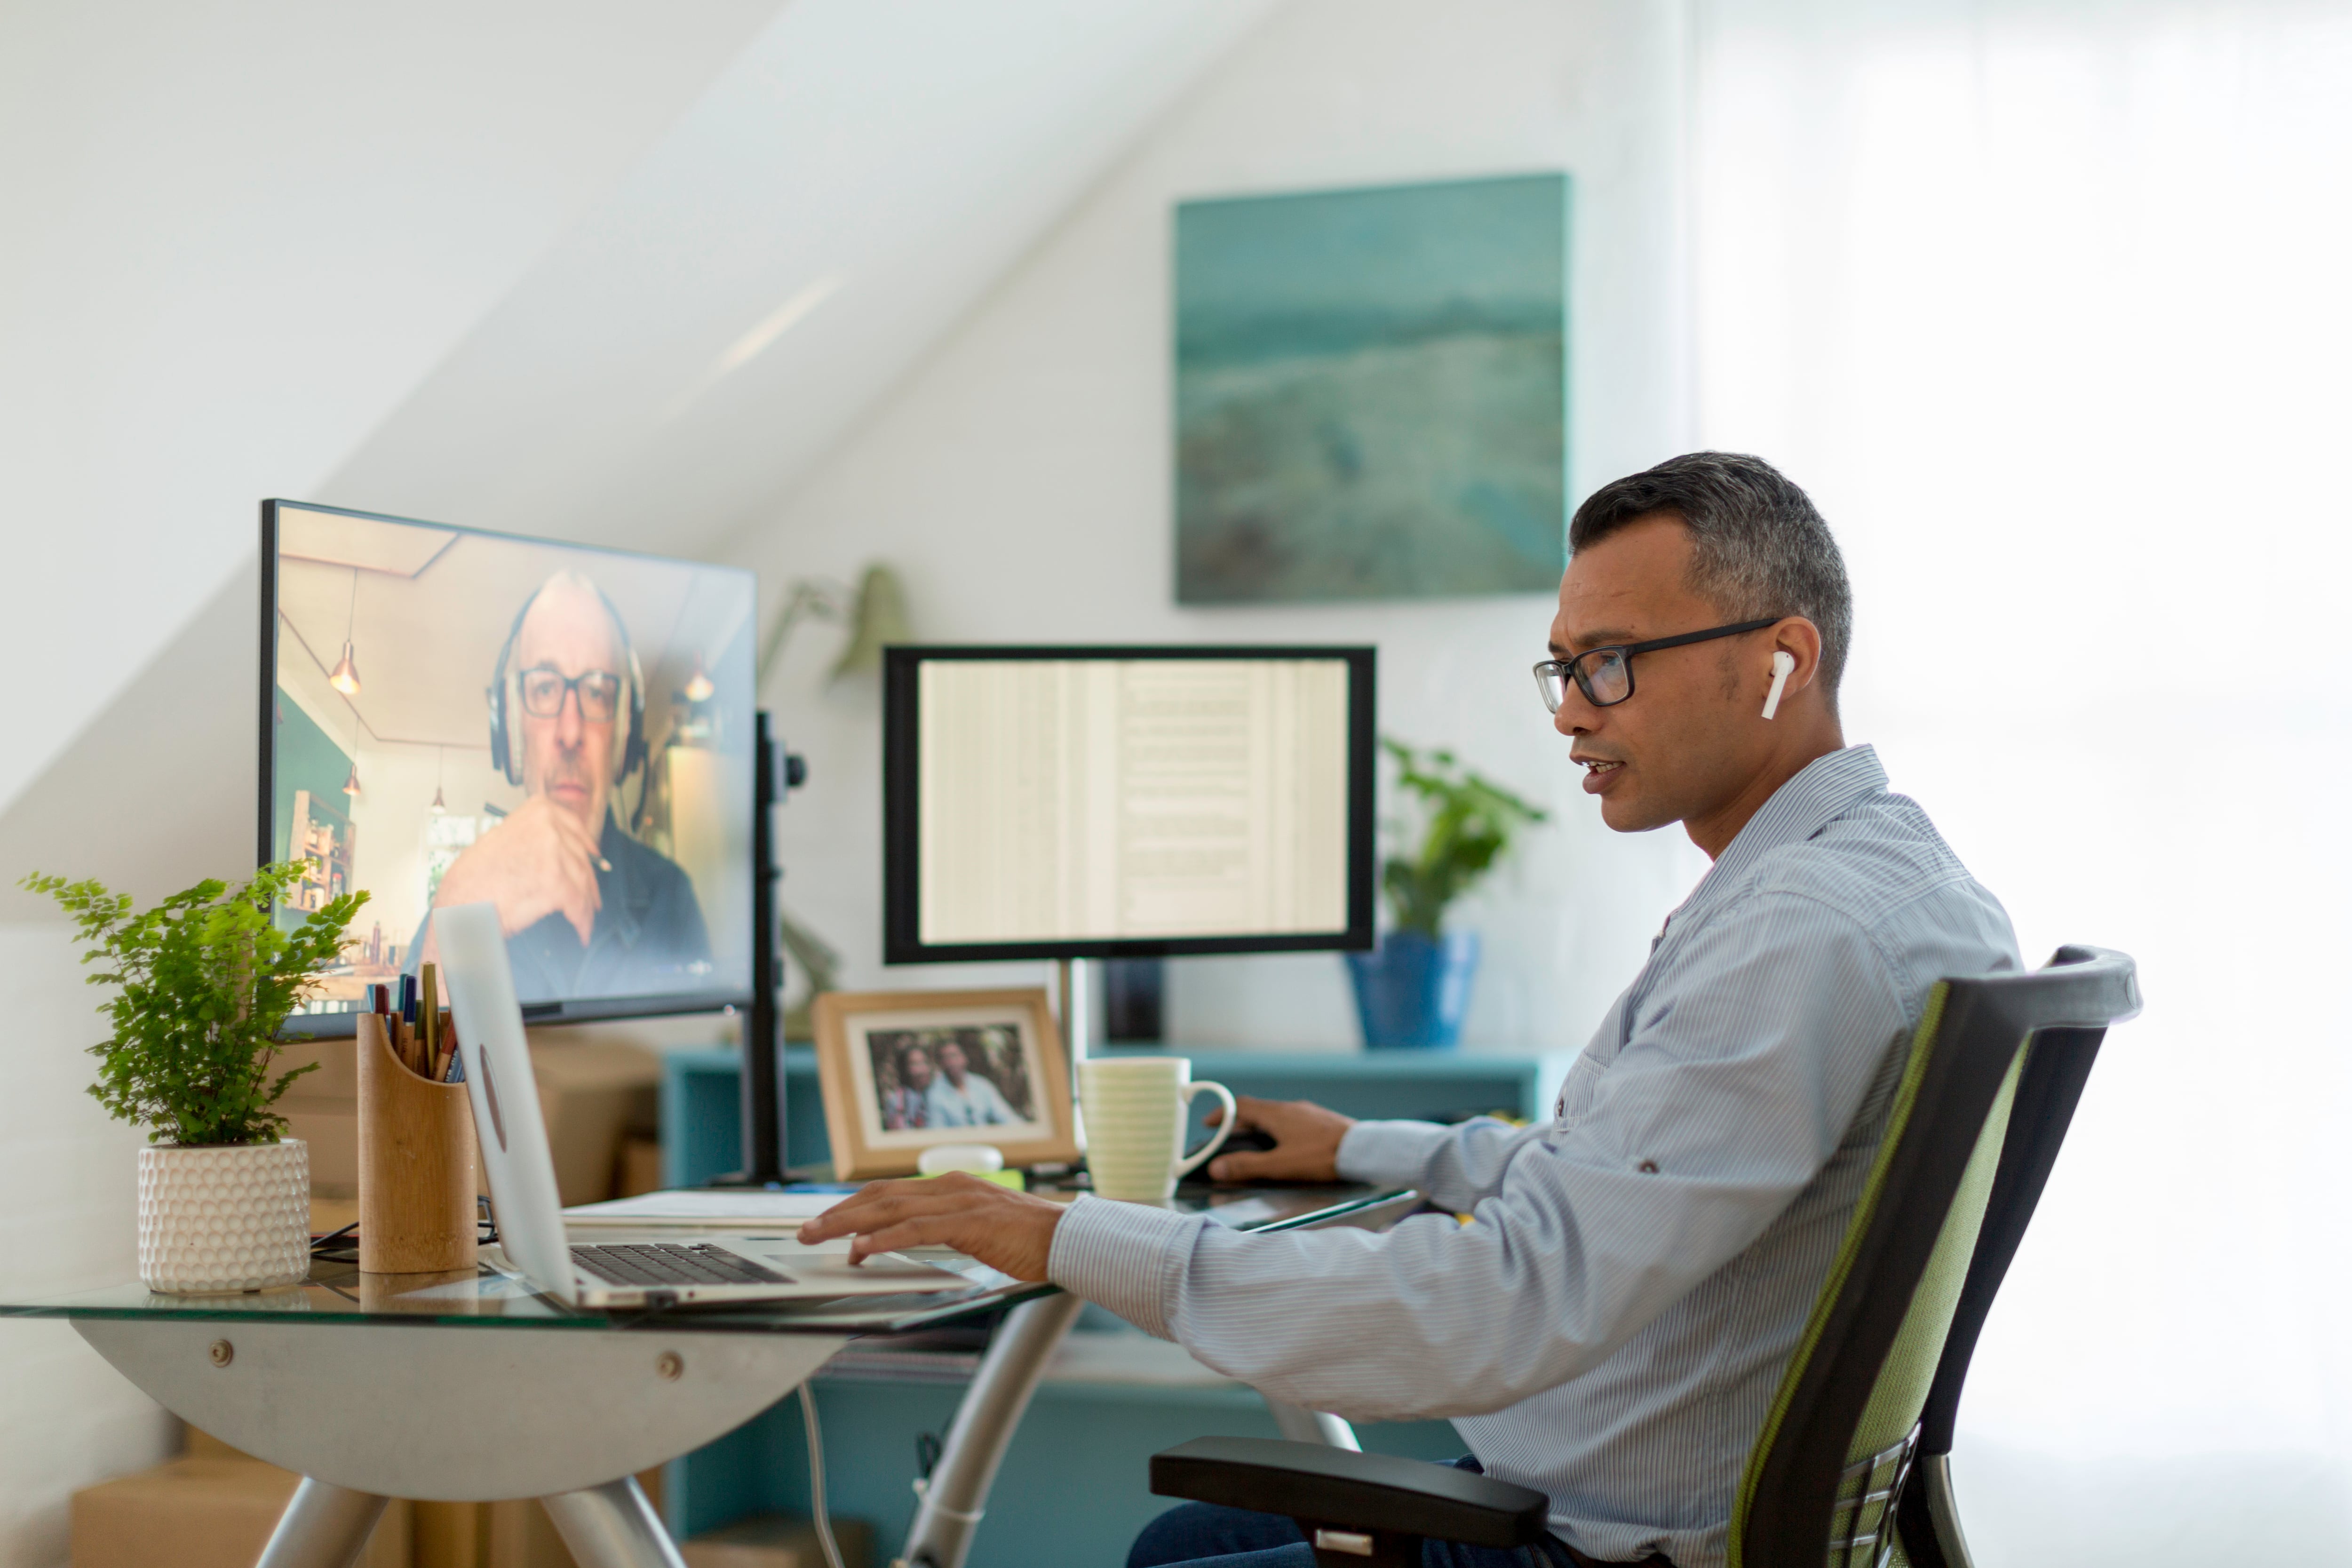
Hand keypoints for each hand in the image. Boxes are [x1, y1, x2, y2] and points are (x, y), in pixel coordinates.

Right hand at [427, 795, 603, 948]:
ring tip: (586, 918)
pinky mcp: (557, 883)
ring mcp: (554, 853)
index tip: (594, 856)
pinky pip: (579, 905)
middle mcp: (548, 827)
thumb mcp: (501, 839)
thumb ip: (530, 836)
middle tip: (592, 897)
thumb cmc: (473, 879)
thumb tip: (553, 843)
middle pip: (580, 857)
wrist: (461, 905)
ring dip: (586, 904)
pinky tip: (581, 931)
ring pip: (583, 882)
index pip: (573, 826)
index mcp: (537, 811)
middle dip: (589, 881)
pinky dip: (582, 921)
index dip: (586, 845)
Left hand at [796, 1173, 1067, 1280]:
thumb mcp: (978, 1231)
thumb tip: (910, 1244)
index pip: (890, 1192)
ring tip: (819, 1236)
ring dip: (849, 1223)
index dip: (854, 1204)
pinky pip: (919, 1229)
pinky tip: (863, 1247)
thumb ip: (946, 1230)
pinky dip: (886, 1237)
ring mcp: (961, 1200)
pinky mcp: (971, 1220)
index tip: (826, 1220)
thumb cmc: (1029, 1241)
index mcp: (951, 1187)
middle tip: (805, 1229)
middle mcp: (951, 1186)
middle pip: (881, 1195)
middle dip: (839, 1212)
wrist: (1069, 1238)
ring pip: (892, 1208)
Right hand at [1203, 1095, 1354, 1183]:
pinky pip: (1293, 1120)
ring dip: (1260, 1126)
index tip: (1209, 1124)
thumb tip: (1215, 1168)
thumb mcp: (1279, 1165)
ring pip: (1276, 1115)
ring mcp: (1307, 1112)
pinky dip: (1279, 1129)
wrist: (1363, 1150)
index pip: (1241, 1107)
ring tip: (1255, 1144)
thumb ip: (1247, 1166)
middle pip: (1257, 1111)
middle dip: (1239, 1123)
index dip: (1222, 1114)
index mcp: (1276, 1114)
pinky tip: (1287, 1145)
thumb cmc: (1320, 1156)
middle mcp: (1290, 1107)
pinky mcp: (1322, 1121)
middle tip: (1228, 1138)